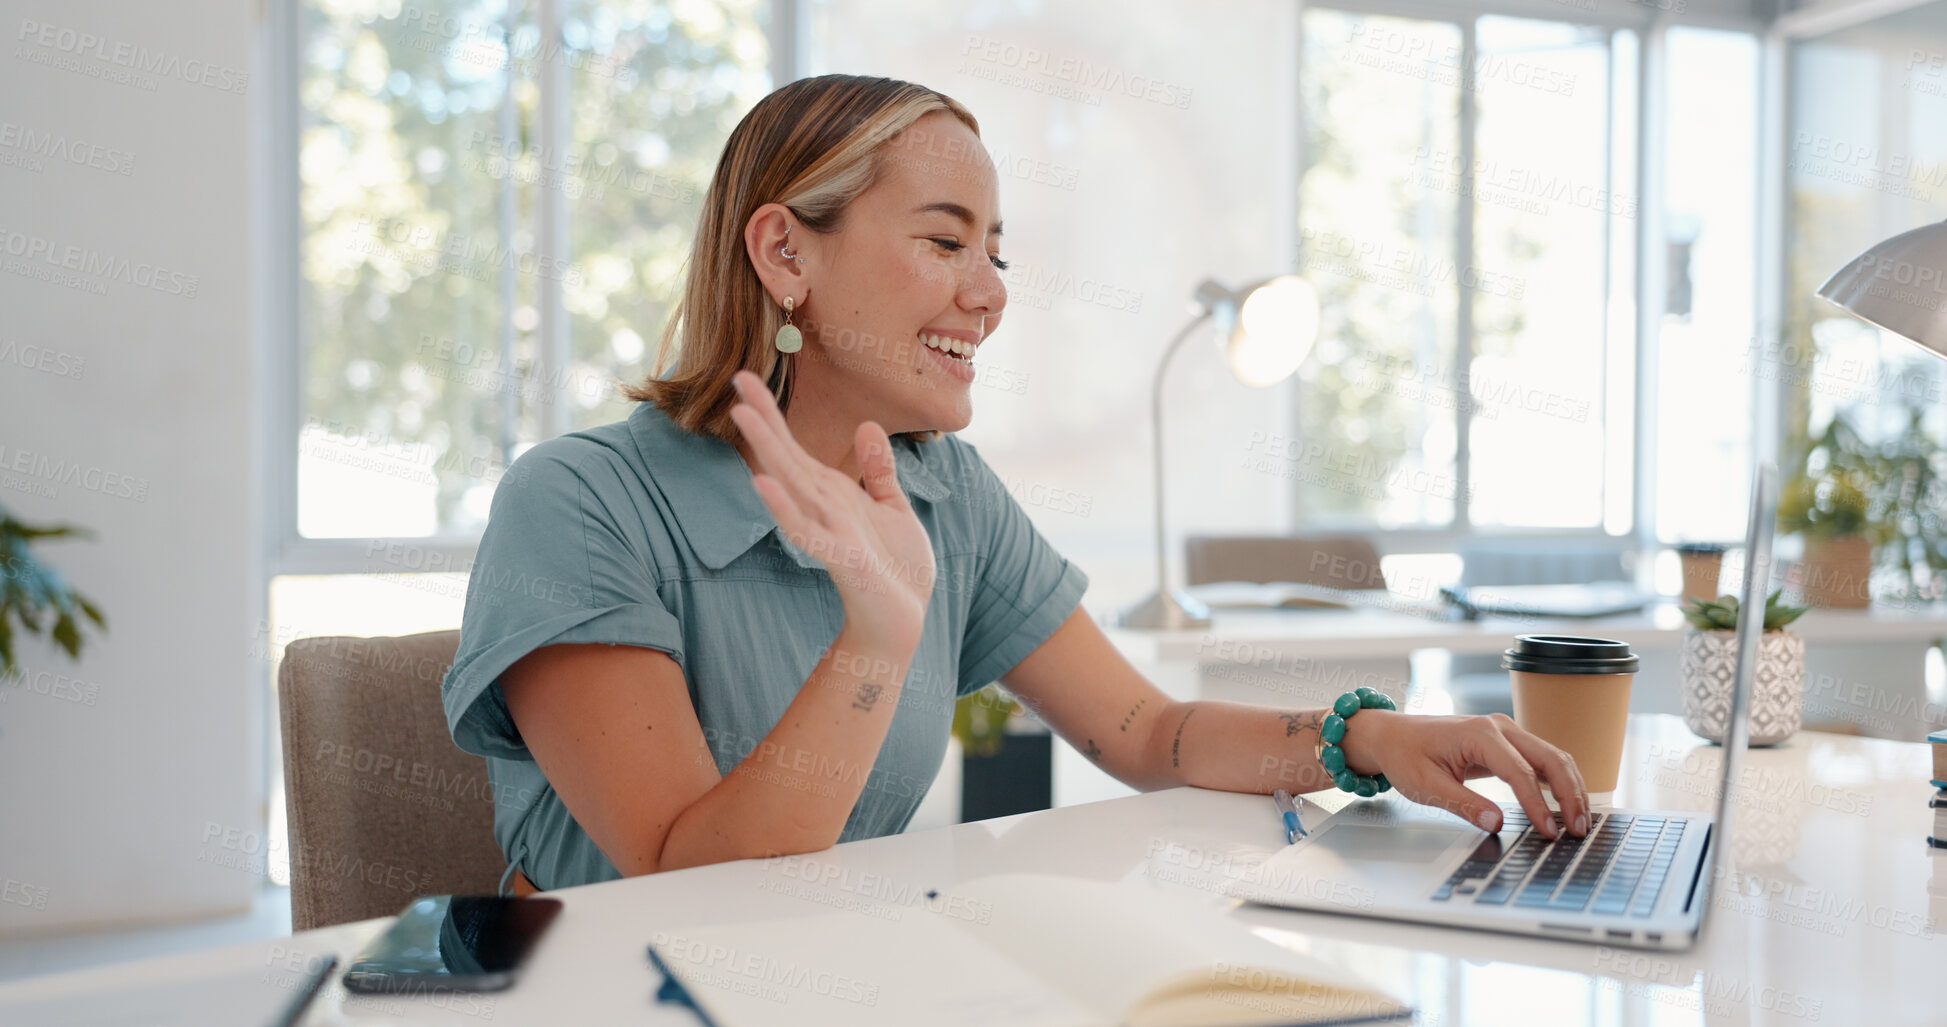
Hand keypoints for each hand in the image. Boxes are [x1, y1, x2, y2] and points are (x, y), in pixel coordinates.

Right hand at [727, 371, 934, 641]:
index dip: (772, 412)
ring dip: (767, 450)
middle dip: (763, 418)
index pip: (795, 446)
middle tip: (736, 376)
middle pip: (786, 455)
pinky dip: (784, 509)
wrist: (904, 619)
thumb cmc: (896, 569)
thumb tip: (866, 424)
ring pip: (791, 483)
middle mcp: (822, 506)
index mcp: (832, 492)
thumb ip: (876, 471)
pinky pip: (806, 531)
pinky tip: (762, 485)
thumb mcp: (894, 508)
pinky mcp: (839, 558)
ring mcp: (827, 531)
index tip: (746, 376)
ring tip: (741, 416)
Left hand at [1337, 710, 1589, 839]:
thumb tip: (1496, 823)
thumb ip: (1463, 804)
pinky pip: (1542, 760)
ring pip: (1553, 757)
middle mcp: (1499, 727)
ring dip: (1571, 788)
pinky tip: (1567, 806)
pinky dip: (1559, 782)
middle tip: (1579, 830)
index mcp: (1479, 734)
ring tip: (1580, 822)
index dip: (1538, 805)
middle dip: (1570, 795)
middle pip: (1550, 758)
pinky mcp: (1507, 742)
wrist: (1392, 736)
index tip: (1549, 832)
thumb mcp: (1426, 787)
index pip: (1521, 772)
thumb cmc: (1405, 756)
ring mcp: (1506, 732)